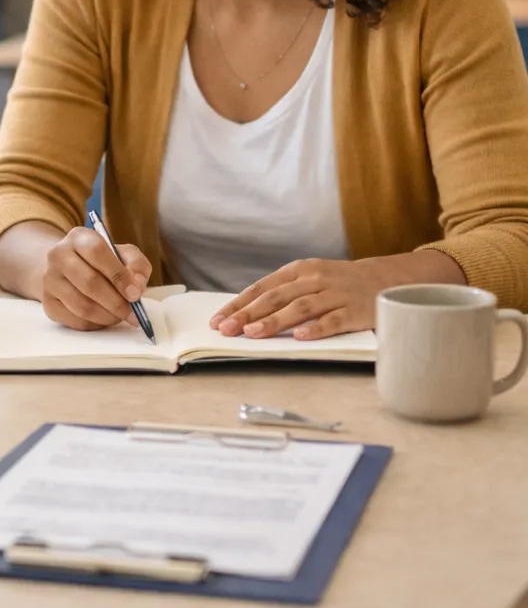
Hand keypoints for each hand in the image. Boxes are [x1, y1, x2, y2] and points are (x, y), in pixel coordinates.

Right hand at [42, 227, 151, 330]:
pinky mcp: (48, 302)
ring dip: (107, 316)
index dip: (118, 275)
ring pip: (82, 306)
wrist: (68, 270)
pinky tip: (103, 318)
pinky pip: (74, 320)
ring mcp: (49, 279)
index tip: (135, 294)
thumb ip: (136, 265)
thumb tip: (136, 288)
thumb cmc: (102, 262)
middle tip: (132, 313)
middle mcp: (58, 255)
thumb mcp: (123, 254)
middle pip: (89, 282)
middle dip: (116, 302)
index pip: (97, 252)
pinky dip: (95, 324)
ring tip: (119, 316)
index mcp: (79, 237)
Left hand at [209, 251, 465, 341]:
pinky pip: (334, 320)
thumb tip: (245, 313)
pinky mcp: (355, 310)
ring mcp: (336, 294)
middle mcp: (315, 279)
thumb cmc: (340, 283)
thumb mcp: (310, 279)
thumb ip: (283, 293)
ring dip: (275, 321)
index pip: (263, 288)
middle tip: (227, 329)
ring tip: (254, 333)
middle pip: (276, 297)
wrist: (389, 277)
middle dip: (248, 314)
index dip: (239, 304)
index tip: (218, 319)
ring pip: (300, 308)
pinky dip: (316, 328)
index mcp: (299, 271)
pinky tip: (300, 337)